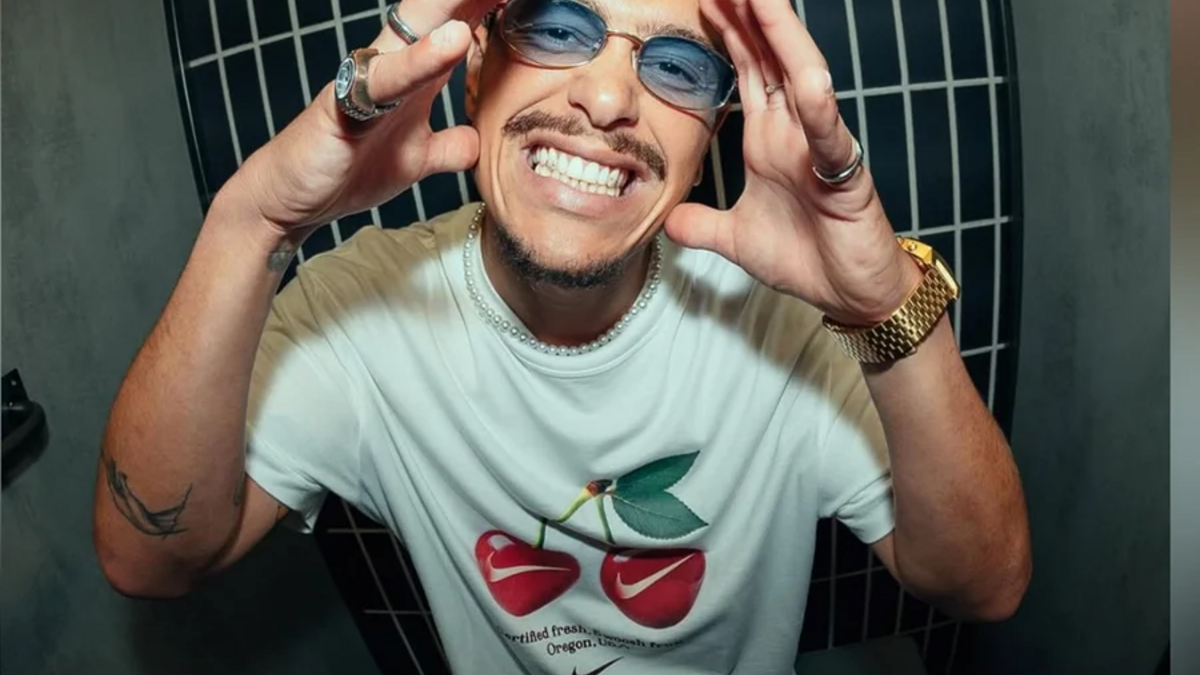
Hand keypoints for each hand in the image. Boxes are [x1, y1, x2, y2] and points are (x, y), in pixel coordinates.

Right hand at [216, 0, 498, 236]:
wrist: (293, 197)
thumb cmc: (348, 165)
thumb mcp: (417, 158)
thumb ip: (450, 145)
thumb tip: (477, 141)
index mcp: (415, 71)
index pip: (462, 22)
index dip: (492, 4)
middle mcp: (394, 63)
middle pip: (443, 10)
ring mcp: (370, 78)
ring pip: (420, 28)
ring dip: (459, 3)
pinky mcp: (347, 102)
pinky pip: (388, 78)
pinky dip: (421, 59)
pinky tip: (454, 40)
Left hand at [663, 0, 922, 325]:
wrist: (849, 294)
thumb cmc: (807, 258)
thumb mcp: (737, 240)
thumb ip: (703, 225)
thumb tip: (668, 222)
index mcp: (770, 139)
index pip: (748, 70)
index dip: (729, 32)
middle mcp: (796, 132)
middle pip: (771, 58)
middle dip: (750, 15)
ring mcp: (822, 148)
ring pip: (803, 79)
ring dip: (783, 38)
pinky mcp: (845, 177)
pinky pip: (831, 137)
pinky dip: (820, 109)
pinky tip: (807, 80)